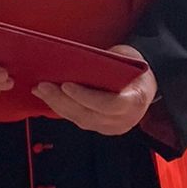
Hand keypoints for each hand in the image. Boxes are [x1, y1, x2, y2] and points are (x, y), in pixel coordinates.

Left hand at [32, 45, 156, 135]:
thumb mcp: (128, 59)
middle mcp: (125, 119)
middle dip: (62, 100)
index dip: (86, 97)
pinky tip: (49, 98)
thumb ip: (109, 62)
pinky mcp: (101, 128)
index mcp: (136, 100)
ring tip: (41, 90)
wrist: (145, 87)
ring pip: (81, 120)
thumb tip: (77, 60)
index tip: (67, 85)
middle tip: (43, 86)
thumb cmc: (136, 70)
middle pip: (89, 115)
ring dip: (57, 105)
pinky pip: (79, 120)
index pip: (110, 105)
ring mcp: (113, 127)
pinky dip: (63, 109)